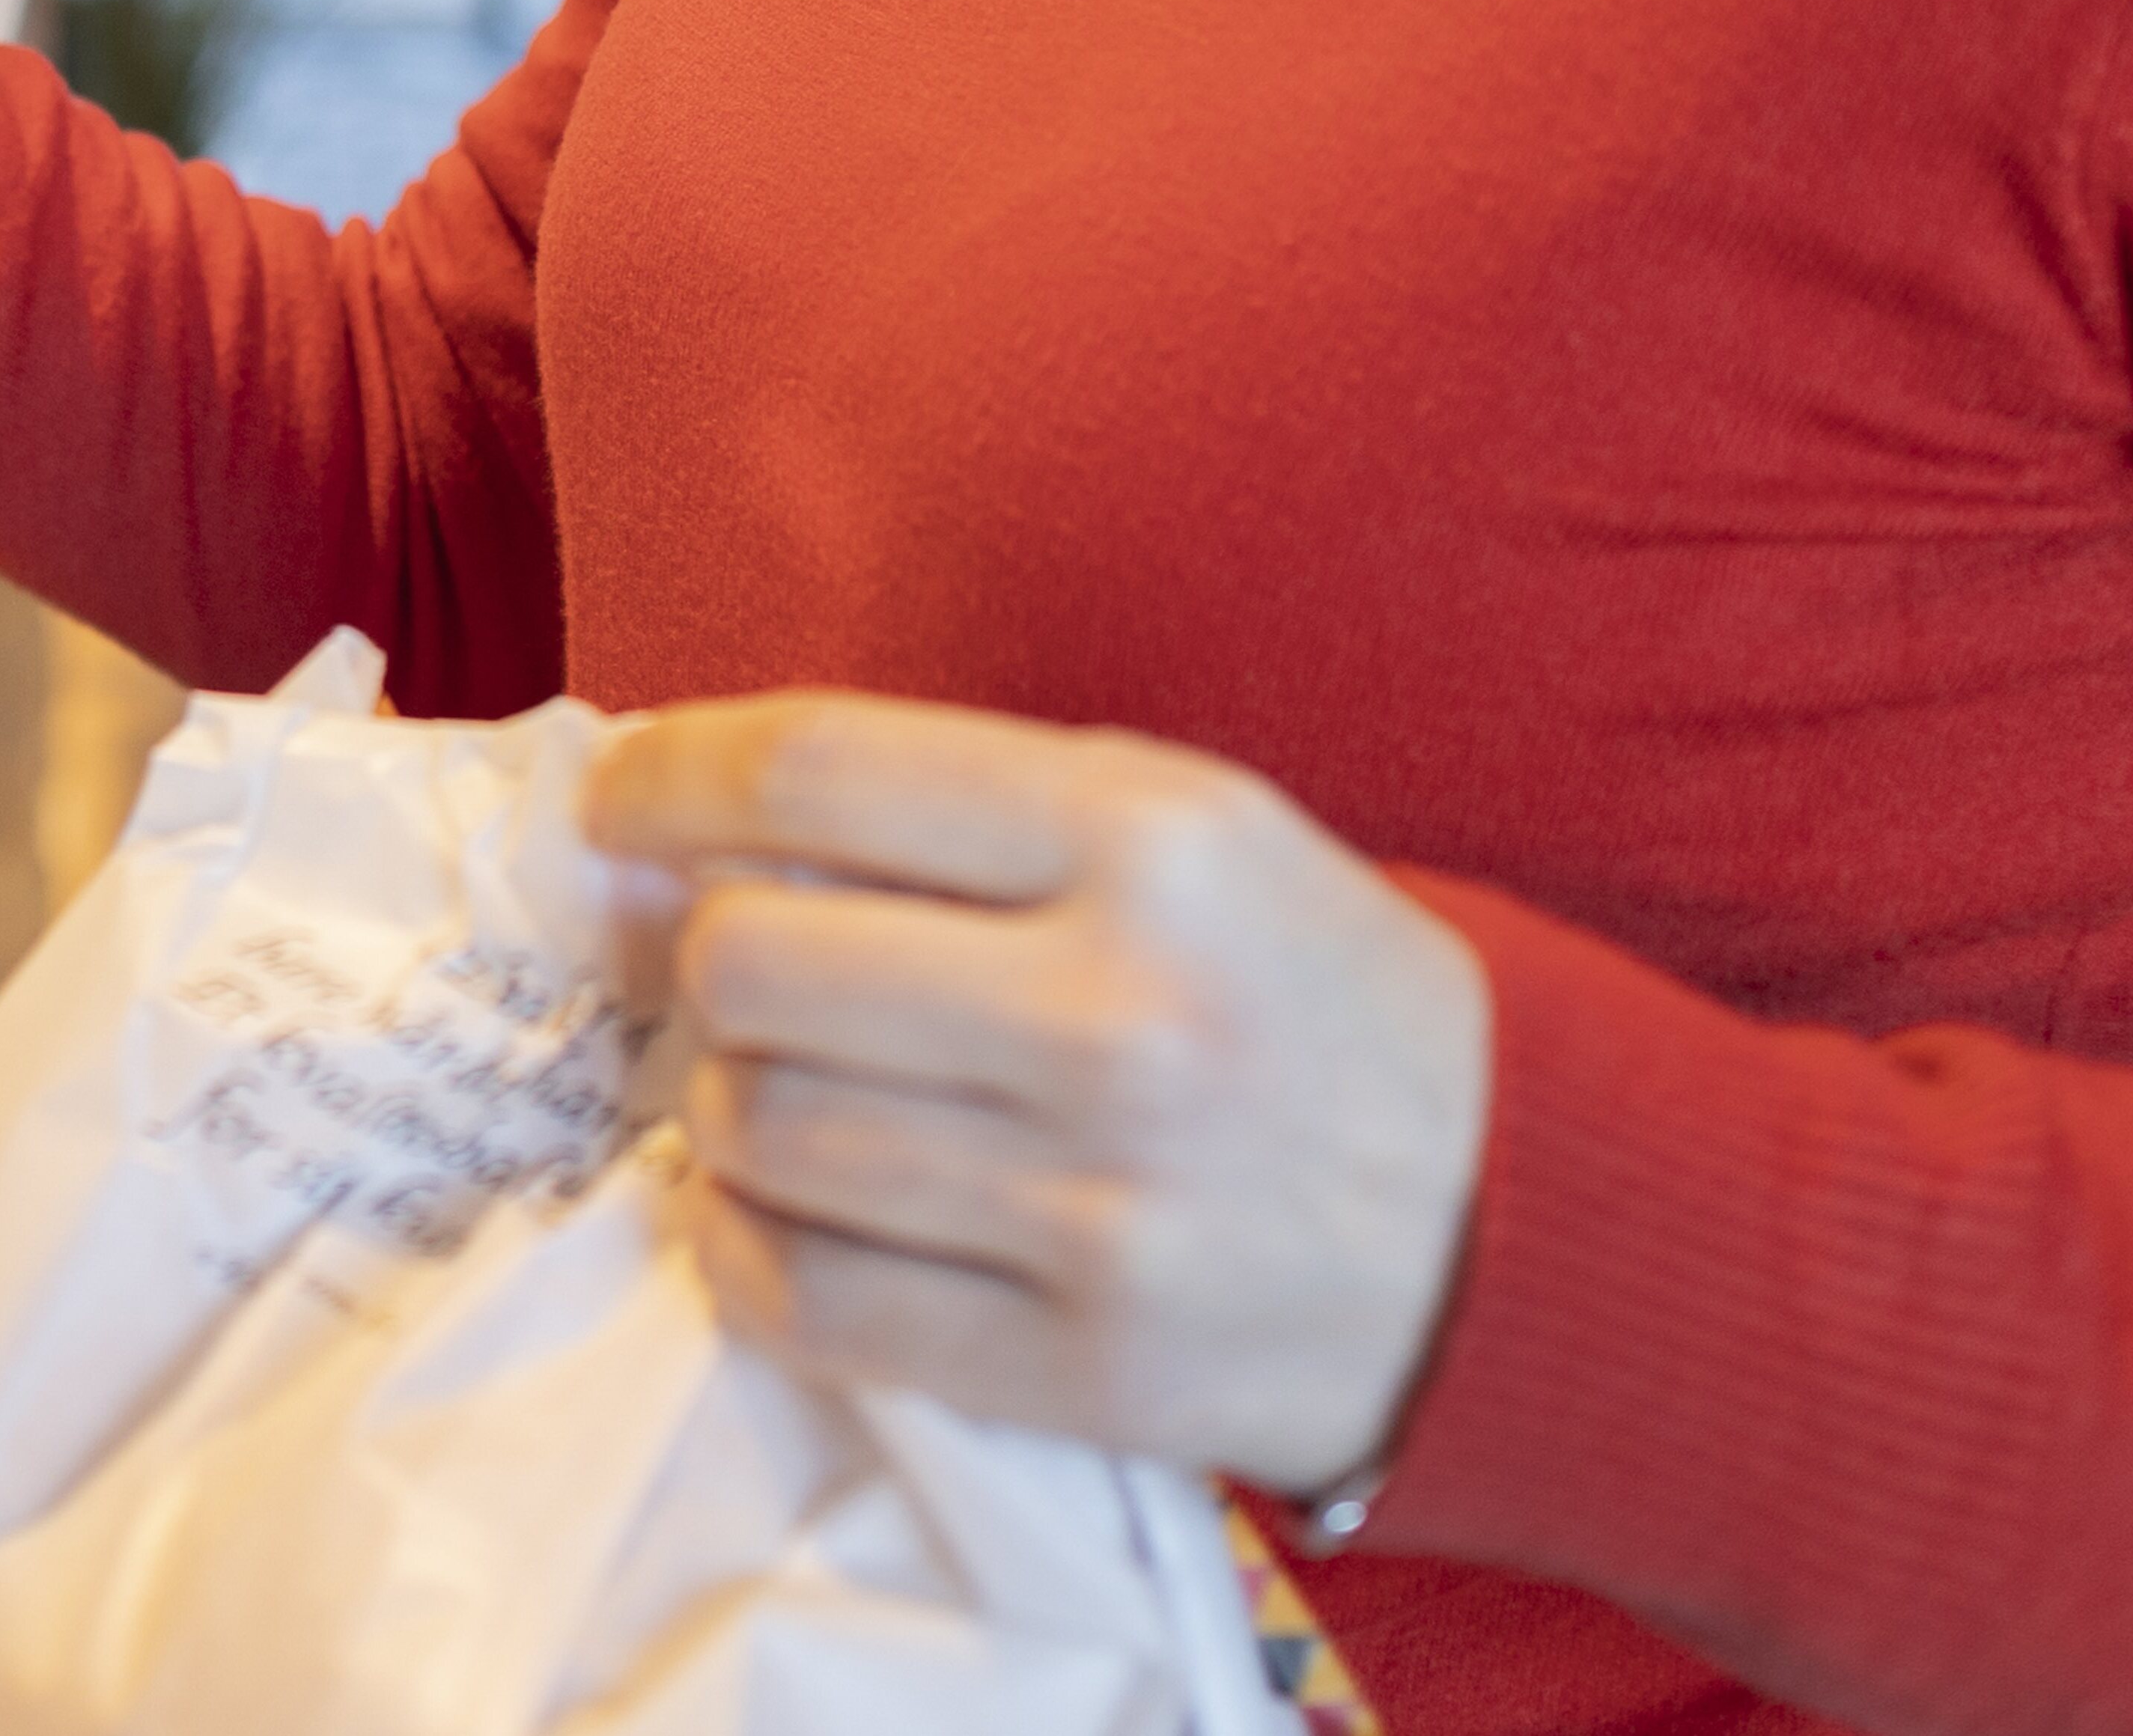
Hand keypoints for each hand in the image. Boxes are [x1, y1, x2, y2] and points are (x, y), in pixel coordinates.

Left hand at [584, 693, 1490, 1494]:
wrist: (1520, 1219)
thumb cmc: (1311, 991)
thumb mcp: (1188, 828)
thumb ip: (974, 812)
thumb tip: (714, 823)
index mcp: (1143, 835)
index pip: (820, 772)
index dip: (670, 777)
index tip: (612, 799)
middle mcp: (1113, 1008)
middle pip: (754, 962)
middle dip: (702, 961)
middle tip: (733, 975)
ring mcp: (1095, 1198)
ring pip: (763, 1134)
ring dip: (729, 1113)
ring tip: (781, 1096)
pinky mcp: (1083, 1359)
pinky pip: (814, 1300)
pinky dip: (754, 1252)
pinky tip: (783, 1213)